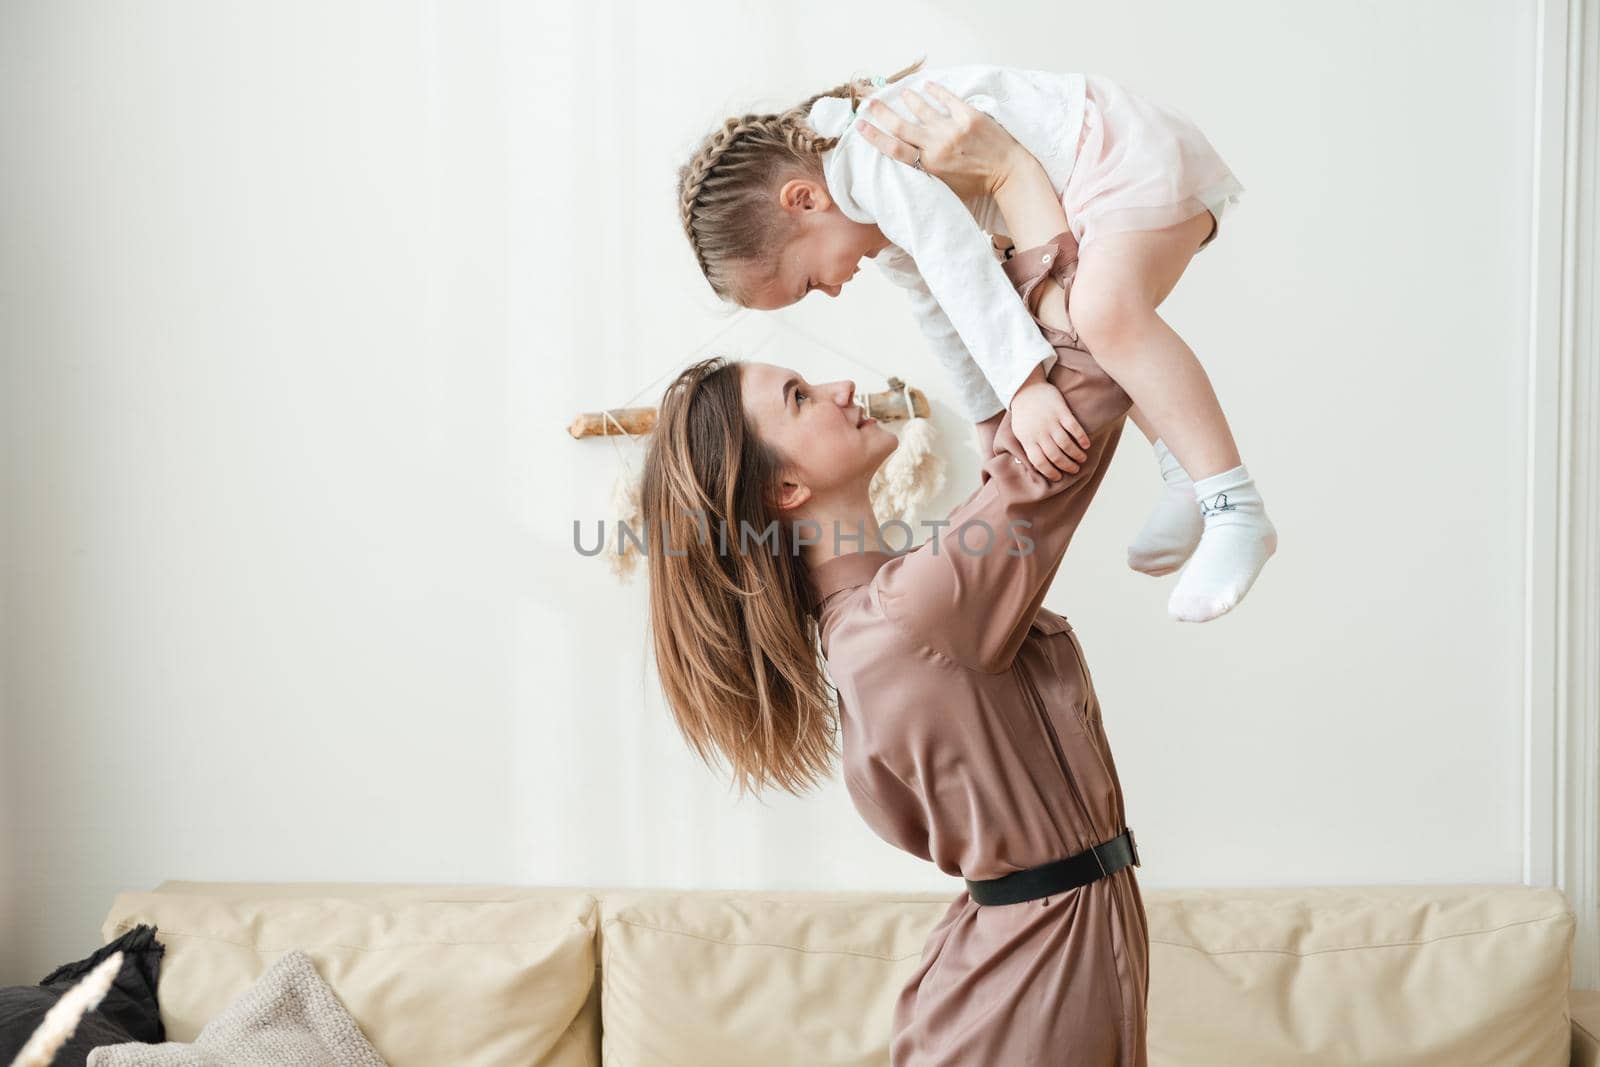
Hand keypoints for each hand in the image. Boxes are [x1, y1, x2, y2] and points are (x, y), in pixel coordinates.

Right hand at [853, 82, 1026, 201]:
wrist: (1008, 174)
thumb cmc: (978, 186)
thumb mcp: (947, 188)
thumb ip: (928, 175)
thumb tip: (910, 164)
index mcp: (930, 166)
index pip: (894, 148)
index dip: (874, 136)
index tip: (860, 125)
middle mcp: (938, 145)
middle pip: (902, 126)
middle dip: (882, 112)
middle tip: (869, 102)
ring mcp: (954, 129)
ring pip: (923, 109)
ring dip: (909, 100)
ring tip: (900, 93)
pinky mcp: (970, 116)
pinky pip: (948, 99)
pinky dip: (936, 91)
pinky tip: (926, 85)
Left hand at [1008, 376, 1090, 480]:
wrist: (1026, 389)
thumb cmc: (1024, 414)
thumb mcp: (1020, 432)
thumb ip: (1029, 447)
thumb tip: (1039, 467)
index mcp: (1027, 439)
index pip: (1039, 462)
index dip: (1050, 472)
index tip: (1059, 477)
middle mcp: (1039, 432)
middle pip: (1055, 455)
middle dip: (1067, 466)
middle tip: (1074, 469)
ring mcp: (1050, 421)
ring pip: (1066, 444)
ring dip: (1076, 454)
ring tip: (1081, 459)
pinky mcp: (1061, 410)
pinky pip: (1074, 428)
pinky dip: (1081, 438)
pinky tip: (1086, 445)